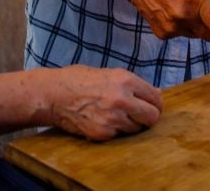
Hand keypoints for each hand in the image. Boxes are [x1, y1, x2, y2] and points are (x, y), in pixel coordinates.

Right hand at [37, 66, 162, 140]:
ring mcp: (112, 118)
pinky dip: (114, 131)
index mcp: (125, 80)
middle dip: (149, 117)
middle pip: (152, 116)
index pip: (155, 97)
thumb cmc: (79, 80)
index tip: (153, 106)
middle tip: (142, 116)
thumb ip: (134, 85)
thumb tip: (156, 92)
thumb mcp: (110, 74)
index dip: (156, 103)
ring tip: (116, 115)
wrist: (53, 94)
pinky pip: (118, 135)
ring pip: (136, 128)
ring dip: (131, 124)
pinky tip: (103, 120)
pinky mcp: (102, 133)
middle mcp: (121, 99)